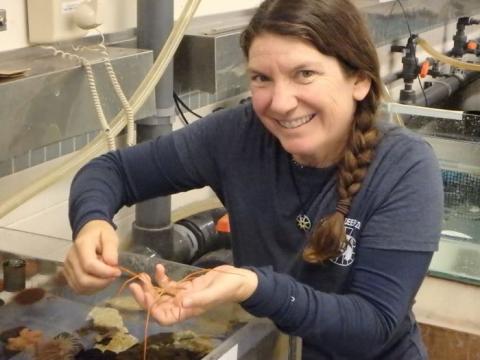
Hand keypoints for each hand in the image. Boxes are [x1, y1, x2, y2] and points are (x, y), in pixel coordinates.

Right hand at [63, 220, 120, 293]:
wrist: (88, 231)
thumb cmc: (101, 233)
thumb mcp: (110, 236)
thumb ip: (111, 249)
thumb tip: (112, 264)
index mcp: (81, 245)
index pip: (89, 265)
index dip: (105, 272)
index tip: (117, 272)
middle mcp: (71, 257)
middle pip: (83, 279)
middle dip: (102, 282)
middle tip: (114, 276)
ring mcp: (67, 267)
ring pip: (80, 287)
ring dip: (97, 286)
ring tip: (107, 277)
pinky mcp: (67, 274)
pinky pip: (78, 288)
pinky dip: (91, 289)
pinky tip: (100, 281)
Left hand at [129, 264, 257, 325]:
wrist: (238, 280)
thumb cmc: (228, 288)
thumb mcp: (215, 292)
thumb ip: (199, 299)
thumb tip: (182, 303)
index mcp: (188, 310)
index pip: (163, 317)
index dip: (150, 308)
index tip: (143, 293)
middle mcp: (183, 305)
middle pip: (158, 306)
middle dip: (146, 295)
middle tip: (137, 281)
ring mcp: (184, 295)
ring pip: (161, 295)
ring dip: (151, 286)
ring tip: (144, 274)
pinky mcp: (187, 286)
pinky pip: (169, 285)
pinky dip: (162, 277)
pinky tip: (159, 267)